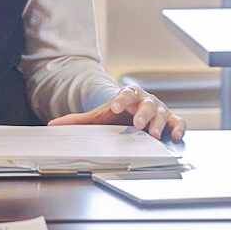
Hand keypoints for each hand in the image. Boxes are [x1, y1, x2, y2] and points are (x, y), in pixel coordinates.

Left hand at [48, 85, 185, 139]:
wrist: (132, 113)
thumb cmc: (117, 115)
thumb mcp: (97, 116)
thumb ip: (76, 120)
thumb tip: (52, 124)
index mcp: (128, 96)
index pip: (126, 93)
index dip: (121, 99)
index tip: (114, 106)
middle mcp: (145, 101)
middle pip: (146, 103)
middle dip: (143, 114)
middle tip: (138, 125)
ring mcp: (159, 110)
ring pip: (162, 113)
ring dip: (159, 123)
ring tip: (154, 134)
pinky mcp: (170, 120)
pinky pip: (178, 122)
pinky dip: (178, 128)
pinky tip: (175, 136)